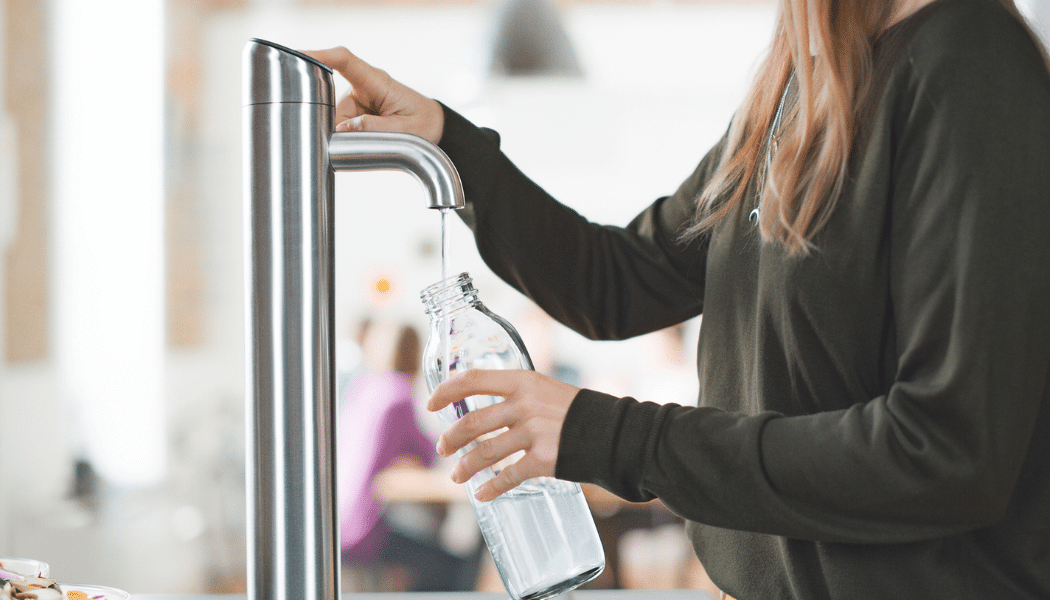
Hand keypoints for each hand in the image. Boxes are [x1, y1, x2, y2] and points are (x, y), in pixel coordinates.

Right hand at [300, 47, 444, 143]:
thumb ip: (374, 128)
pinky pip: (340, 125)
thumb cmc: (423, 123)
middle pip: (330, 100)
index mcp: (376, 82)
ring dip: (341, 136)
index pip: (344, 60)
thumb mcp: (404, 130)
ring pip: (333, 118)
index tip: (299, 57)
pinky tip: (357, 146)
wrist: (434, 125)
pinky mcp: (355, 112)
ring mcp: (357, 99)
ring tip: (364, 146)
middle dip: (331, 123)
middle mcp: (363, 87)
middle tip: (348, 143)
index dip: (320, 56)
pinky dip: (344, 138)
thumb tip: (342, 128)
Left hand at [427, 369, 580, 501]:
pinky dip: (491, 489)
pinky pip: (508, 477)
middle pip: (472, 422)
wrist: (614, 432)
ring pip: (485, 453)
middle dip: (451, 438)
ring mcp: (533, 432)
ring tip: (456, 476)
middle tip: (443, 448)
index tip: (431, 404)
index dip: (446, 391)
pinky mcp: (543, 459)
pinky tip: (483, 495)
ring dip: (465, 467)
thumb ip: (520, 396)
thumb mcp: (547, 390)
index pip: (473, 379)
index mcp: (523, 381)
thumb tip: (490, 411)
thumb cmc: (580, 411)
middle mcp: (524, 404)